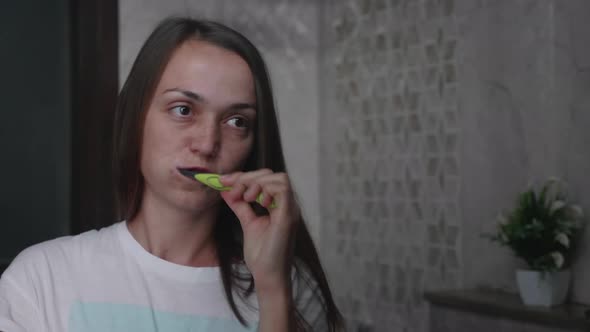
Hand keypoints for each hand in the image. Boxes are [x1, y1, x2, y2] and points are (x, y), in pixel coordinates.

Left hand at [220, 169, 300, 293]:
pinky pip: (282, 190)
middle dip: (247, 178)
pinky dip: (266, 190)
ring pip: (279, 178)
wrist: (268, 276)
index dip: (242, 177)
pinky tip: (255, 202)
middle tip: (230, 189)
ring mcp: (290, 209)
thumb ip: (240, 206)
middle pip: (271, 175)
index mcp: (278, 205)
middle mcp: (287, 205)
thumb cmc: (261, 255)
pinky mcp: (288, 216)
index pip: (264, 179)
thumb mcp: (247, 223)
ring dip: (257, 183)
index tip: (222, 181)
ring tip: (245, 198)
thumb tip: (225, 190)